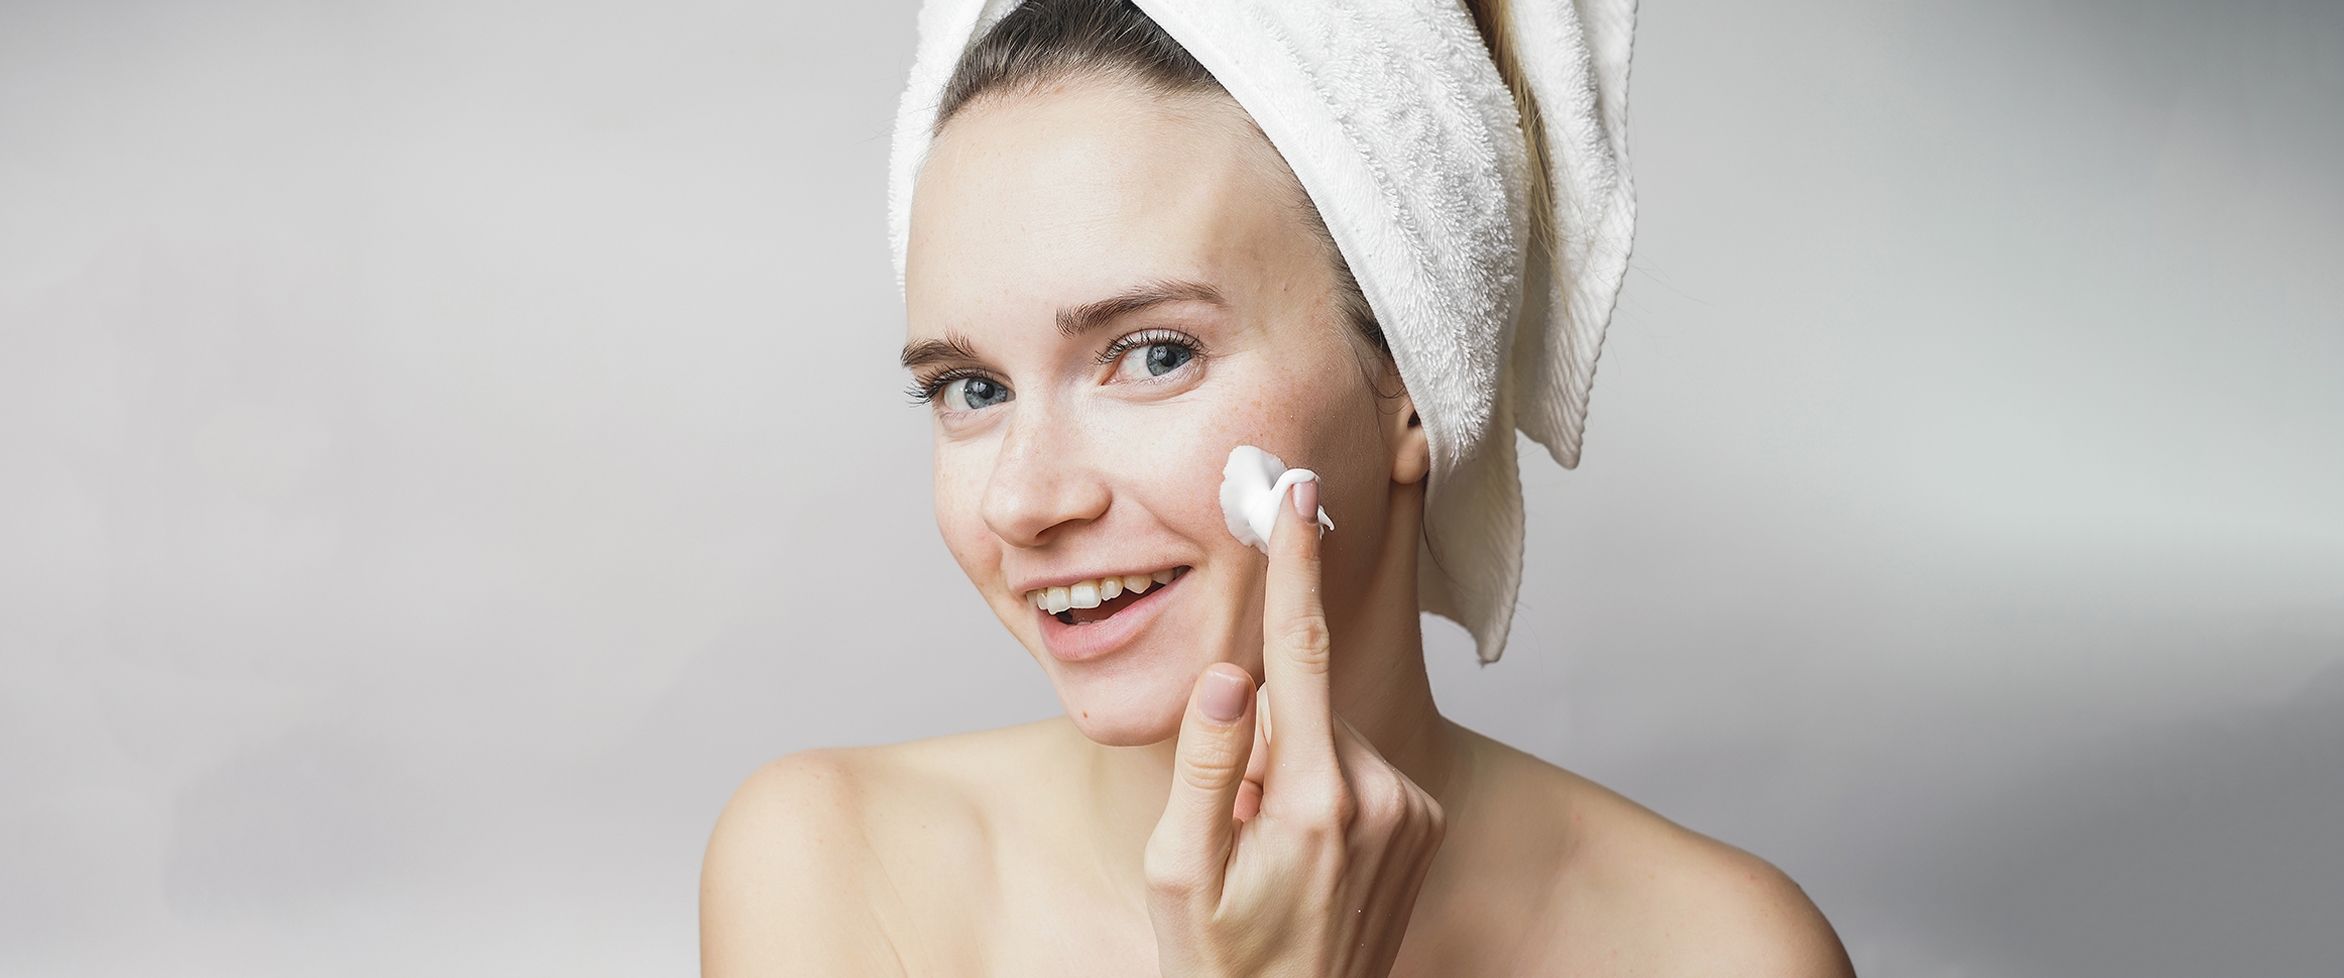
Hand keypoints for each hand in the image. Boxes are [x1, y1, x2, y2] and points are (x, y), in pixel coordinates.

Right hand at [1145, 475, 1446, 977]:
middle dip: (1259, 734)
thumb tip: (1229, 671)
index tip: (1300, 492)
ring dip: (1290, 768)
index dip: (1296, 564)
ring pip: (1331, 734)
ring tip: (1266, 851)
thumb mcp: (1179, 872)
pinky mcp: (1424, 822)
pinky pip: (1358, 767)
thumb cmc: (1222, 964)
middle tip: (1230, 822)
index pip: (1302, 652)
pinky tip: (1303, 853)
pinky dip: (1322, 789)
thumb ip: (1206, 763)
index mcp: (1315, 801)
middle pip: (1305, 703)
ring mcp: (1411, 811)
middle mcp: (1381, 797)